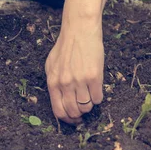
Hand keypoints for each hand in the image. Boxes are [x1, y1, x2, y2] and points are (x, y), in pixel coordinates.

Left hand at [45, 0, 113, 123]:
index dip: (67, 119)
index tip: (73, 119)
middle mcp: (65, 84)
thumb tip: (59, 101)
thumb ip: (54, 82)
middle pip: (73, 112)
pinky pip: (98, 98)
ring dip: (90, 104)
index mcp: (53, 82)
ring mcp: (79, 81)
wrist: (79, 30)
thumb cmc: (66, 46)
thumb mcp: (51, 64)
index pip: (58, 111)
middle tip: (84, 108)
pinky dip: (98, 96)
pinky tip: (96, 87)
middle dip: (79, 114)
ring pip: (87, 106)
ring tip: (90, 93)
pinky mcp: (94, 77)